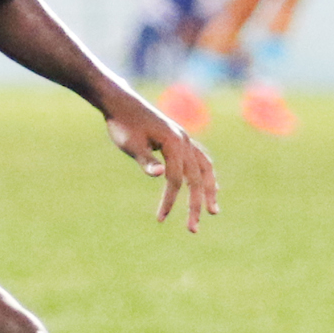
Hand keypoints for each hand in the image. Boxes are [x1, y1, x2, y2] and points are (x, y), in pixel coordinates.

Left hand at [100, 88, 218, 232]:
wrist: (121, 102)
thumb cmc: (123, 124)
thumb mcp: (131, 145)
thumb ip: (146, 161)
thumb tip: (160, 176)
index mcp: (174, 143)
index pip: (175, 180)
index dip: (169, 201)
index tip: (160, 219)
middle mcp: (185, 141)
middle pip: (196, 178)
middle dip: (196, 205)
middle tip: (193, 230)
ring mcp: (185, 139)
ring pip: (205, 169)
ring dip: (210, 191)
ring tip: (213, 211)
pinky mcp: (181, 139)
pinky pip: (201, 160)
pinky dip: (207, 175)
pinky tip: (211, 187)